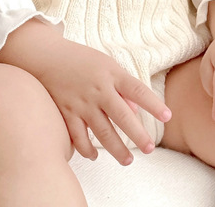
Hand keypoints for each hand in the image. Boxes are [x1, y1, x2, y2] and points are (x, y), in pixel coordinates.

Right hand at [9, 29, 170, 164]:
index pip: (137, 90)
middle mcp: (98, 89)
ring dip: (116, 149)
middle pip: (122, 116)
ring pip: (102, 132)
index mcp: (111, 74)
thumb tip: (135, 112)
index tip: (167, 117)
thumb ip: (122, 87)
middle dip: (137, 135)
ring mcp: (81, 102)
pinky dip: (86, 149)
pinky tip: (94, 156)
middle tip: (149, 148)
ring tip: (127, 160)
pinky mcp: (66, 112)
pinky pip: (78, 137)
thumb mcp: (106, 65)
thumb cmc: (81, 60)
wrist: (47, 56)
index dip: (153, 104)